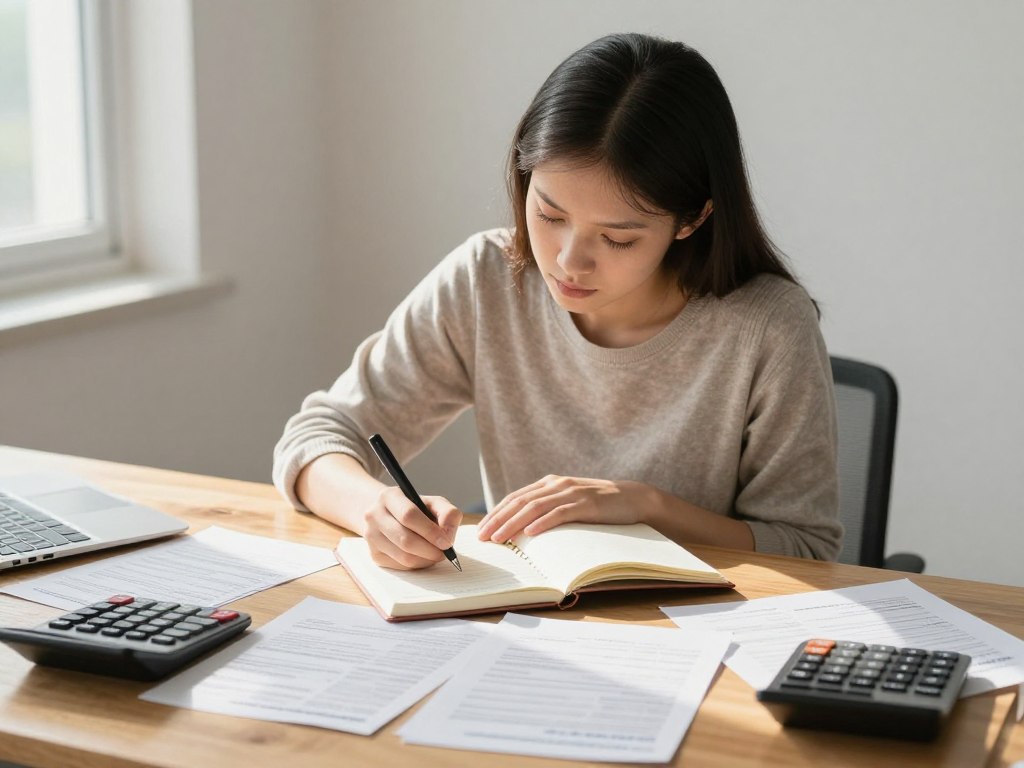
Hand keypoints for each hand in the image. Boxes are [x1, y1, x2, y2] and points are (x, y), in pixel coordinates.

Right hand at [362, 486, 461, 569]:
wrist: (388, 514)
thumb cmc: (415, 509)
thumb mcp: (433, 503)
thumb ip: (447, 513)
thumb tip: (448, 534)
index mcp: (389, 496)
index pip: (409, 515)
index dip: (430, 531)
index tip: (447, 542)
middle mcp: (374, 515)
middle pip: (406, 540)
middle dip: (430, 550)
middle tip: (444, 553)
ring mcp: (371, 536)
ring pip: (404, 557)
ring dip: (426, 559)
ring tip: (436, 554)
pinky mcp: (374, 554)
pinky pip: (400, 566)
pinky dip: (418, 564)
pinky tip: (423, 556)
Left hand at [477, 475, 647, 541]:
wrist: (633, 498)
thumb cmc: (598, 506)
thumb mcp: (568, 503)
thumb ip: (548, 509)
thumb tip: (522, 530)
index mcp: (549, 484)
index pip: (515, 498)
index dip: (496, 513)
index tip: (481, 529)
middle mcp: (556, 485)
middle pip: (520, 502)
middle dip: (498, 519)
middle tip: (483, 536)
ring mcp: (571, 493)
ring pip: (535, 507)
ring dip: (514, 523)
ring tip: (499, 538)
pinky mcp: (586, 504)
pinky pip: (560, 513)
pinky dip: (543, 523)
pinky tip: (530, 533)